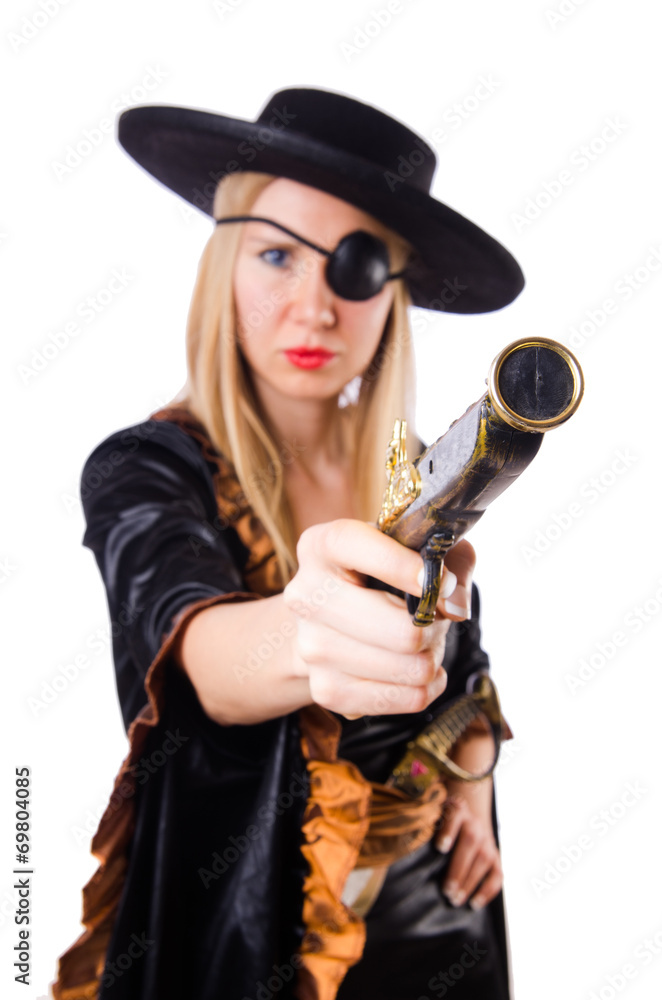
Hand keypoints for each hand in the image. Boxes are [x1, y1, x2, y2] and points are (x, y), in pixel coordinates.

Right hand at [282, 519, 474, 717]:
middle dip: (434, 628)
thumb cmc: (380, 577)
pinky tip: (416, 669)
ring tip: (421, 642)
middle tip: (434, 619)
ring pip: (410, 668)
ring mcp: (312, 648)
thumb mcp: (416, 548)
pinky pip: (408, 699)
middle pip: (401, 631)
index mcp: (322, 546)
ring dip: (432, 657)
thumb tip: (455, 605)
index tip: (440, 582)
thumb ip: (450, 559)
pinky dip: (426, 687)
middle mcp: (306, 596)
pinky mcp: (326, 690)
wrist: (327, 622)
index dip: (405, 566)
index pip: (357, 548)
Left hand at [435, 792, 502, 909]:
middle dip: (458, 868)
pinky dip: (488, 890)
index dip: (448, 832)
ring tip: (455, 900)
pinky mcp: (496, 857)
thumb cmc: (444, 821)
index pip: (454, 818)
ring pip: (483, 860)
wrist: (471, 815)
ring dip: (470, 882)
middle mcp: (475, 824)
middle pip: (470, 843)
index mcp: (458, 811)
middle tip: (446, 890)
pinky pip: (497, 874)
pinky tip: (475, 903)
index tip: (440, 848)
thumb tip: (407, 843)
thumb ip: (426, 825)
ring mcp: (487, 841)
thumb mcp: (435, 815)